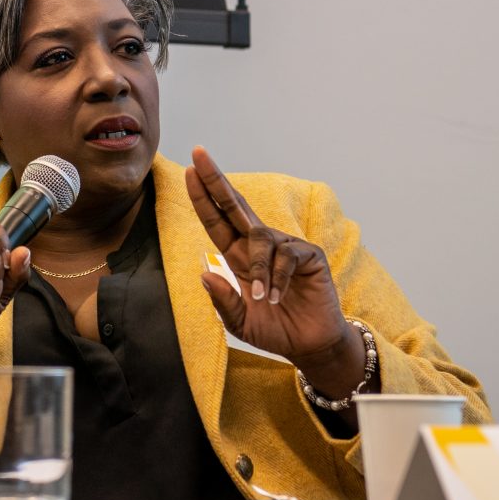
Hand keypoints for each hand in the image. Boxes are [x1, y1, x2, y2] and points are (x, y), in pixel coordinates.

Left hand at [185, 146, 357, 371]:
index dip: (203, 197)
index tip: (189, 171)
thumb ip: (223, 301)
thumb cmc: (274, 329)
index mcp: (238, 256)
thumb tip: (204, 274)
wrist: (309, 345)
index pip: (216, 220)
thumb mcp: (239, 322)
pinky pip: (287, 255)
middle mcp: (260, 245)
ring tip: (263, 298)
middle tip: (199, 154)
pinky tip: (278, 297)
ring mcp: (285, 246)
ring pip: (260, 238)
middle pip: (234, 205)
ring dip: (258, 269)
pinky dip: (278, 278)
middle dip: (215, 180)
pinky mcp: (309, 255)